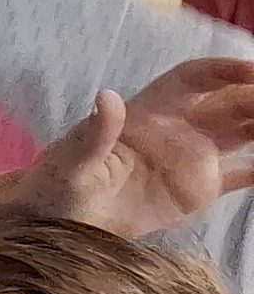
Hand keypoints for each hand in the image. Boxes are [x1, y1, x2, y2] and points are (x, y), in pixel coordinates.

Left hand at [18, 57, 253, 237]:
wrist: (58, 224)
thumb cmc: (58, 184)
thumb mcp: (74, 160)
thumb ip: (95, 132)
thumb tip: (107, 97)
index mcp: (151, 111)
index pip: (196, 78)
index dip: (226, 70)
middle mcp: (179, 128)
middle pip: (230, 102)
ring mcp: (192, 158)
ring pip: (243, 132)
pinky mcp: (198, 189)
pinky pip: (242, 174)